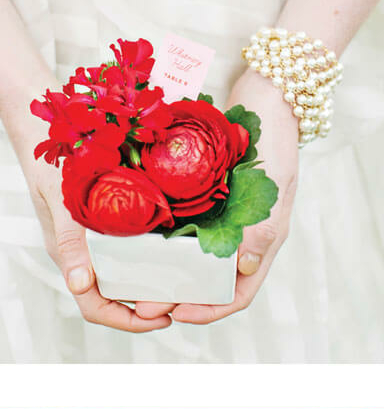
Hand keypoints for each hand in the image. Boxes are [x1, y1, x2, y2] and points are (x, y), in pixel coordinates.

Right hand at [18, 139, 172, 332]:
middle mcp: (84, 258)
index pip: (96, 308)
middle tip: (184, 302)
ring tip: (184, 282)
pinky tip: (177, 250)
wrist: (44, 135)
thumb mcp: (63, 204)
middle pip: (115, 299)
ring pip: (124, 278)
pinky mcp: (106, 226)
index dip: (130, 321)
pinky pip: (130, 252)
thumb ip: (71, 243)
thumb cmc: (52, 168)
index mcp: (71, 261)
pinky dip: (152, 259)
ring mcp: (95, 243)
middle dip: (147, 307)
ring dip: (152, 286)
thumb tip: (80, 285)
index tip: (164, 318)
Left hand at [137, 69, 299, 324]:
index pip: (237, 295)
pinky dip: (159, 245)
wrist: (265, 96)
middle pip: (205, 284)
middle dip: (174, 297)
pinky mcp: (201, 202)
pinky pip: (178, 231)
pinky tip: (134, 248)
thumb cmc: (275, 141)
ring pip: (188, 263)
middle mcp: (238, 239)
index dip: (208, 310)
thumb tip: (246, 271)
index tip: (177, 313)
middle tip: (141, 304)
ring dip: (162, 276)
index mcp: (260, 243)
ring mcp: (219, 221)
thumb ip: (262, 231)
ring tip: (133, 284)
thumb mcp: (274, 187)